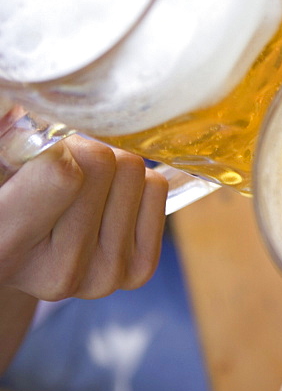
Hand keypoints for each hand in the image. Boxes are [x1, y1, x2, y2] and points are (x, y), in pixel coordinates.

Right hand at [0, 134, 166, 300]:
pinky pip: (157, 188)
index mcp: (6, 245)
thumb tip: (27, 115)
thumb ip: (15, 145)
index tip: (44, 151)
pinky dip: (135, 184)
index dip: (58, 148)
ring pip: (134, 171)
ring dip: (111, 165)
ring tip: (81, 188)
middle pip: (104, 163)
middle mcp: (57, 272)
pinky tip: (105, 203)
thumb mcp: (2, 170)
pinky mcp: (138, 270)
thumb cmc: (11, 201)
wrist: (29, 254)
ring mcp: (103, 276)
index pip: (62, 174)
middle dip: (84, 151)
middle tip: (63, 167)